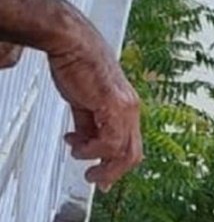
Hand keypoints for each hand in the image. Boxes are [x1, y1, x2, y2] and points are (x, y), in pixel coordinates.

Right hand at [45, 20, 142, 191]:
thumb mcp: (82, 102)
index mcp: (127, 109)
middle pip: (133, 154)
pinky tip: (77, 144)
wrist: (73, 42)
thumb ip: (86, 125)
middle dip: (113, 172)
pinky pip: (111, 140)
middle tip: (94, 178)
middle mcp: (132, 110)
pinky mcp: (115, 105)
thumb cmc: (78, 65)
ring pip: (124, 151)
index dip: (118, 166)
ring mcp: (126, 108)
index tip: (103, 178)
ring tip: (80, 157)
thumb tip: (84, 144)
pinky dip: (94, 148)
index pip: (130, 146)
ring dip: (101, 162)